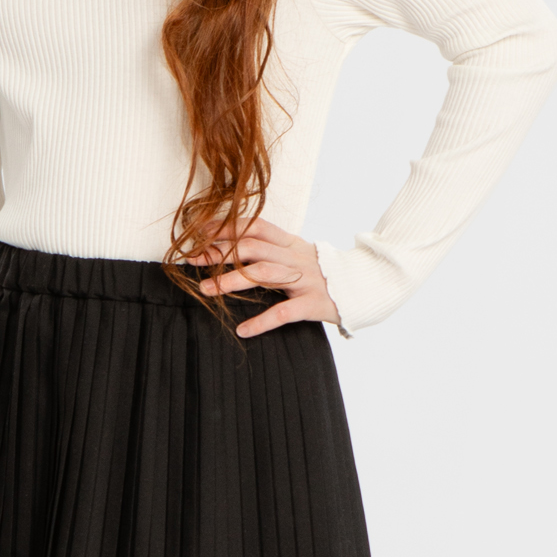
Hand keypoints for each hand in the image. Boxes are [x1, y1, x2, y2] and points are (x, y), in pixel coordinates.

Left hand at [189, 218, 342, 338]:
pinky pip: (284, 313)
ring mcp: (305, 279)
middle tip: (192, 260)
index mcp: (290, 243)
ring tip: (206, 289)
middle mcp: (295, 257)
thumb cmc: (323, 272)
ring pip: (262, 274)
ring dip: (230, 281)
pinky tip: (243, 330)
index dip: (226, 227)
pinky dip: (262, 322)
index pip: (255, 226)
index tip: (199, 232)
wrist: (363, 286)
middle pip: (252, 248)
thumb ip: (271, 248)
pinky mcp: (313, 303)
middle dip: (218, 253)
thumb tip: (233, 244)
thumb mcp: (298, 253)